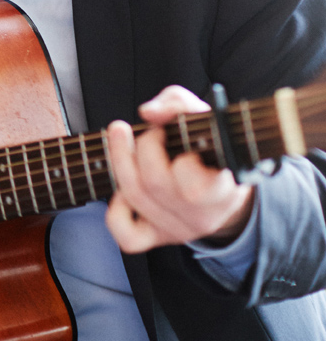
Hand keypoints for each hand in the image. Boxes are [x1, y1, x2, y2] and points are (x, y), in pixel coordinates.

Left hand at [105, 85, 254, 252]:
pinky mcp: (157, 237)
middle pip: (155, 185)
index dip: (180, 160)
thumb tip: (148, 112)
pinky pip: (128, 236)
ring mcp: (178, 229)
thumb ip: (179, 103)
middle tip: (151, 132)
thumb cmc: (210, 146)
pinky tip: (121, 190)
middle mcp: (202, 216)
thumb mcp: (204, 117)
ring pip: (137, 199)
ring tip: (125, 139)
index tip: (174, 134)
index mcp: (223, 190)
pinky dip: (116, 211)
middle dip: (145, 148)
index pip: (195, 189)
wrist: (224, 188)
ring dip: (122, 161)